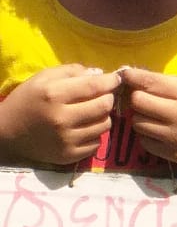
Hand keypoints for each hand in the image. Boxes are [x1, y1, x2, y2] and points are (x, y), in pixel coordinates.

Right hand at [0, 64, 119, 164]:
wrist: (8, 132)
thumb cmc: (27, 101)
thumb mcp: (42, 78)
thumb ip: (70, 72)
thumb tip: (100, 74)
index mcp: (53, 94)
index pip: (93, 86)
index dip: (110, 81)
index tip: (116, 79)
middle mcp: (61, 118)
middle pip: (104, 106)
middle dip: (108, 98)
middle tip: (103, 97)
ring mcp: (67, 139)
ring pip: (104, 125)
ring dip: (102, 117)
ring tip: (91, 113)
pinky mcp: (70, 155)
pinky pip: (97, 142)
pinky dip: (95, 134)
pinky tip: (83, 128)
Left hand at [119, 67, 176, 181]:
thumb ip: (169, 83)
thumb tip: (137, 77)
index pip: (147, 81)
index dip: (130, 77)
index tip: (125, 76)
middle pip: (137, 101)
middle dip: (136, 98)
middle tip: (142, 99)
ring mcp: (174, 136)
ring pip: (137, 122)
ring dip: (140, 117)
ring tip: (152, 117)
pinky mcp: (172, 154)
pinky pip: (145, 141)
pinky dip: (147, 135)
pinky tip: (158, 132)